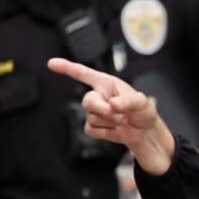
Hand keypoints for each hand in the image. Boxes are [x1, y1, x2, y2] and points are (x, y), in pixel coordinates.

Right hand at [47, 58, 174, 174]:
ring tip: (123, 121)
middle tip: (119, 115)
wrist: (146, 135)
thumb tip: (112, 104)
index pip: (84, 74)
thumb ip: (128, 101)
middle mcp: (100, 96)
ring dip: (109, 122)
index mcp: (108, 84)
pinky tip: (115, 130)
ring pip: (90, 117)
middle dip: (102, 109)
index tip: (51, 64)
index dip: (67, 68)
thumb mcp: (142, 103)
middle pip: (87, 101)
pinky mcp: (95, 127)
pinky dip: (105, 132)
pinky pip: (90, 129)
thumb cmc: (145, 114)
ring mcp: (96, 112)